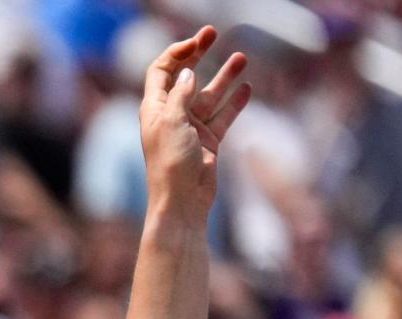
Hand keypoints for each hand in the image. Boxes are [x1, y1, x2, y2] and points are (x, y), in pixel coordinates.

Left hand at [139, 26, 250, 220]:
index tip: (195, 42)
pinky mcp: (208, 142)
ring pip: (209, 95)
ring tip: (241, 58)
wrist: (183, 204)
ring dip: (224, 76)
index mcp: (155, 109)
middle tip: (213, 33)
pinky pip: (223, 116)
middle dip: (199, 54)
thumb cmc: (171, 165)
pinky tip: (246, 88)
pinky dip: (234, 103)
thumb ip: (180, 94)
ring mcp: (191, 129)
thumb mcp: (172, 122)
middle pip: (185, 77)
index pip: (161, 71)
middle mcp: (172, 116)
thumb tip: (188, 74)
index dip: (176, 53)